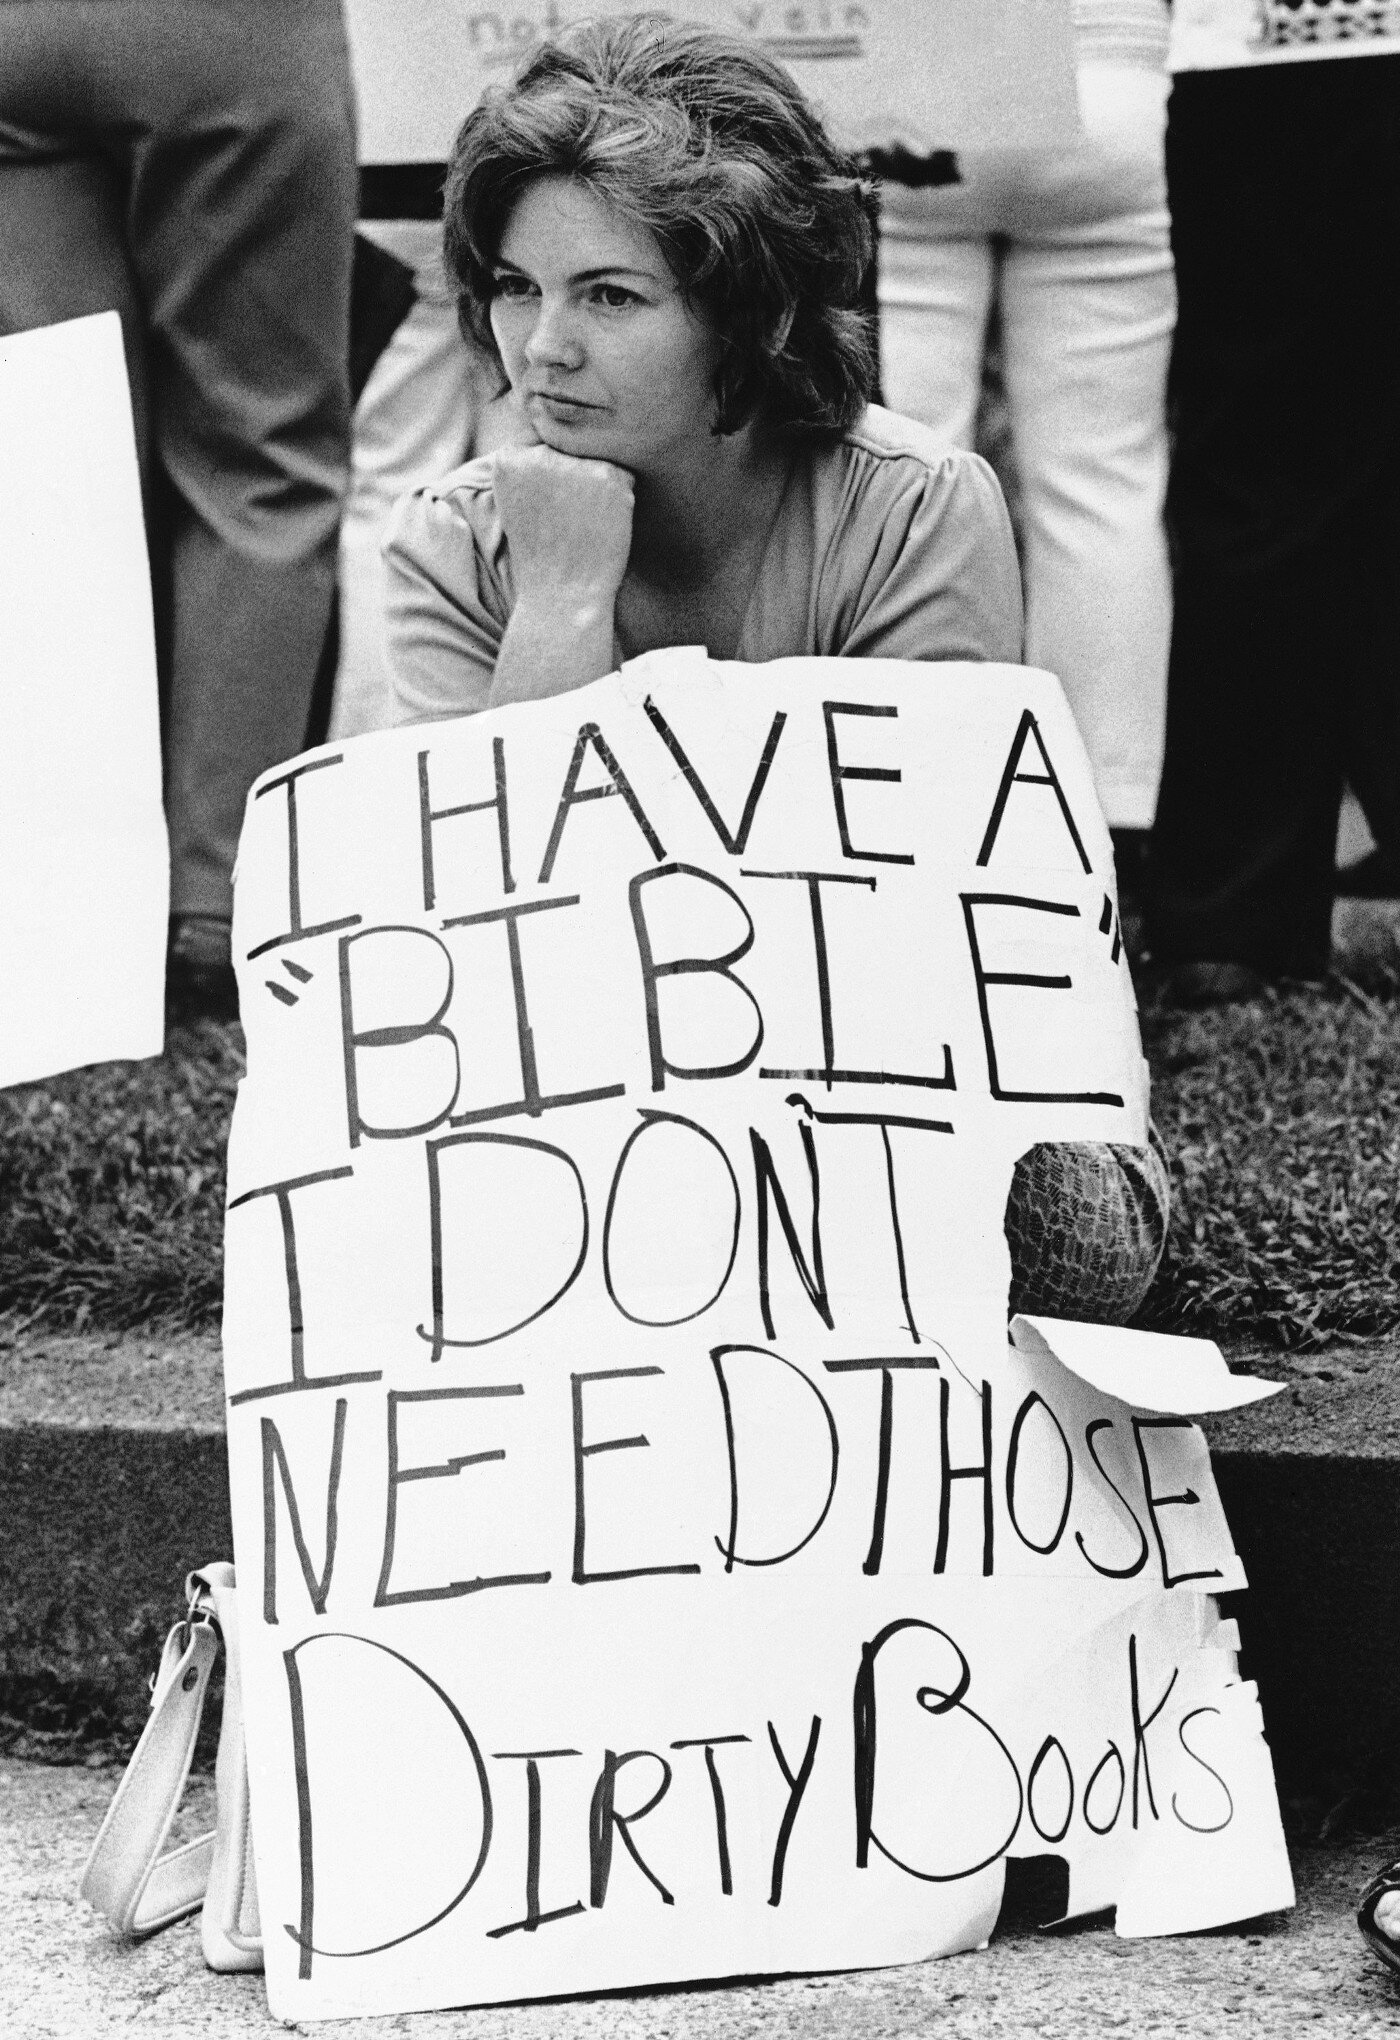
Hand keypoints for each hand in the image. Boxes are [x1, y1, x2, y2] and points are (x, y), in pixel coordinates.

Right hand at [492, 443, 633, 607]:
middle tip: (568, 520)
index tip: (549, 508)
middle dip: (575, 478)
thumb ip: (529, 465)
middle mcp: (539, 454)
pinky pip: (623, 475)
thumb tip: (553, 430)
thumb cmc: (542, 555)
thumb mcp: (517, 503)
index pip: (542, 444)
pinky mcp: (609, 476)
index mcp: (509, 459)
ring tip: (583, 523)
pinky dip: (620, 499)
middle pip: (571, 449)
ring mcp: (575, 464)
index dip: (552, 477)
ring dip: (599, 486)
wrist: (563, 595)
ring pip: (598, 460)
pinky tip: (602, 525)